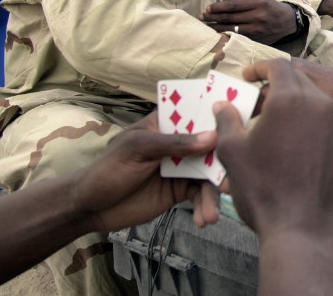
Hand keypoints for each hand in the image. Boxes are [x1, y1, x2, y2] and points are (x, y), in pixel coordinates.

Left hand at [74, 112, 220, 231]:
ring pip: (210, 174)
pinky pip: (201, 195)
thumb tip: (212, 137)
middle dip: (224, 163)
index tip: (241, 123)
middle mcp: (180, 142)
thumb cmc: (107, 169)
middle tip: (230, 183)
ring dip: (214, 194)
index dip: (220, 116)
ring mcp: (183, 166)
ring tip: (211, 214)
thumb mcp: (138, 149)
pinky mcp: (181, 189)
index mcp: (167, 123)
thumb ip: (174, 143)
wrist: (91, 208)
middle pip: (212, 145)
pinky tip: (203, 219)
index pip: (198, 113)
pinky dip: (204, 207)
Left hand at [200, 0, 296, 43]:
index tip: (208, 8)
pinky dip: (226, 36)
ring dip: (216, 28)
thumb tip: (222, 5)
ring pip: (232, 30)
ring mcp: (258, 31)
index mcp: (259, 3)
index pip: (234, 6)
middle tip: (202, 17)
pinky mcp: (258, 40)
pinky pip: (238, 38)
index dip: (218, 7)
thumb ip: (245, 1)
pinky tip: (217, 35)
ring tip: (206, 25)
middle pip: (230, 18)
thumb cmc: (271, 7)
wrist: (288, 22)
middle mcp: (259, 17)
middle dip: (213, 17)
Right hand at [215, 58, 332, 294]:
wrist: (303, 227)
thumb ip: (227, 121)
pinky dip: (316, 127)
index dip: (261, 67)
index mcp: (290, 99)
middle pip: (300, 81)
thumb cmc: (263, 189)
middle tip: (261, 102)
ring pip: (318, 103)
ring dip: (299, 107)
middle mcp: (320, 104)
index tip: (249, 77)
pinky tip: (301, 147)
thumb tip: (223, 105)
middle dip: (279, 86)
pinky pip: (331, 125)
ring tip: (281, 126)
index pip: (278, 66)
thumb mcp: (233, 152)